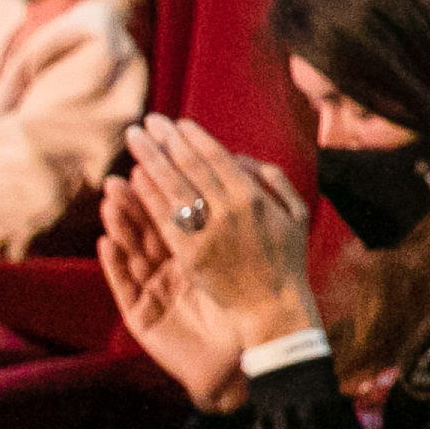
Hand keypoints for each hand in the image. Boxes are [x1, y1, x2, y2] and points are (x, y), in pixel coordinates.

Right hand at [98, 170, 245, 407]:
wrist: (240, 361)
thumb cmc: (241, 313)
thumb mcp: (238, 267)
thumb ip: (230, 231)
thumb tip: (236, 185)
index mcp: (190, 257)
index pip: (172, 219)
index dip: (160, 193)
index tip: (149, 163)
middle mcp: (167, 272)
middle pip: (146, 232)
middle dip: (133, 203)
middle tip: (118, 176)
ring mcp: (152, 293)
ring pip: (132, 254)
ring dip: (119, 226)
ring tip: (109, 200)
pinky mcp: (142, 317)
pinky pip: (125, 287)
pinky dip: (114, 264)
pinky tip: (105, 242)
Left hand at [126, 114, 319, 338]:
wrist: (272, 308)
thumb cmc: (285, 260)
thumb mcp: (295, 214)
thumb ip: (272, 179)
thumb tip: (239, 157)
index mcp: (254, 197)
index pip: (217, 157)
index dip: (193, 137)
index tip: (177, 123)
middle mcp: (230, 209)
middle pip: (190, 165)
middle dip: (167, 139)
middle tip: (148, 121)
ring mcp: (208, 232)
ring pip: (173, 186)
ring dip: (151, 158)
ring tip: (134, 138)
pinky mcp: (190, 254)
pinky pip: (165, 218)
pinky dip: (149, 195)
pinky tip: (134, 177)